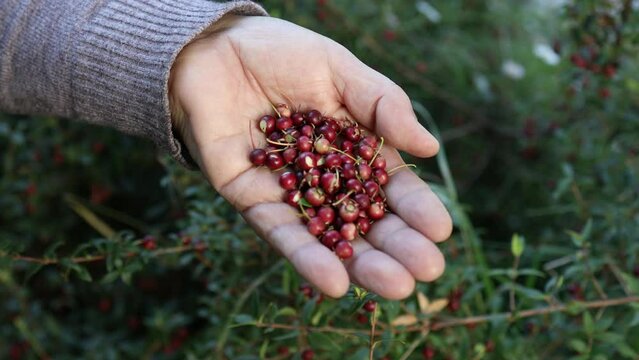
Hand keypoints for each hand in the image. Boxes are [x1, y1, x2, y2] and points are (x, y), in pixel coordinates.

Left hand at [169, 15, 451, 298]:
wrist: (213, 46)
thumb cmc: (281, 52)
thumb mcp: (339, 69)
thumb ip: (382, 104)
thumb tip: (430, 148)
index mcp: (354, 148)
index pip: (390, 185)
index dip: (415, 208)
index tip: (440, 231)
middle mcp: (325, 178)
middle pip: (365, 220)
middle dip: (397, 247)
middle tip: (427, 272)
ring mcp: (289, 193)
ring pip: (327, 236)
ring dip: (360, 263)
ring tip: (394, 285)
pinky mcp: (250, 199)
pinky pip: (279, 232)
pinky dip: (305, 257)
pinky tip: (333, 281)